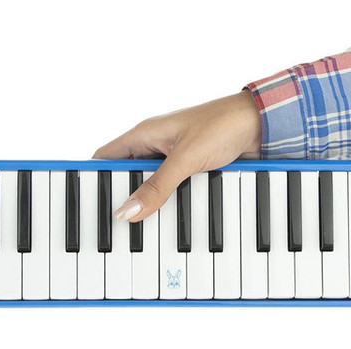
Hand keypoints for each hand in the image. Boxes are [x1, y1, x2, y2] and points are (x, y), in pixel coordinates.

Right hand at [93, 89, 261, 221]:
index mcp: (143, 134)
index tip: (88, 203)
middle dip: (123, 198)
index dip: (94, 178)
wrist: (262, 123)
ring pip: (149, 186)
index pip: (104, 158)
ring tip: (145, 223)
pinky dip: (171, 202)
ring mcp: (173, 158)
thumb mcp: (184, 159)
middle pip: (126, 177)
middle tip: (119, 223)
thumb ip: (156, 187)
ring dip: (149, 202)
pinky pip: (172, 190)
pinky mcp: (191, 169)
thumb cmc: (222, 124)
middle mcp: (154, 146)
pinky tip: (174, 215)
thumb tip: (127, 211)